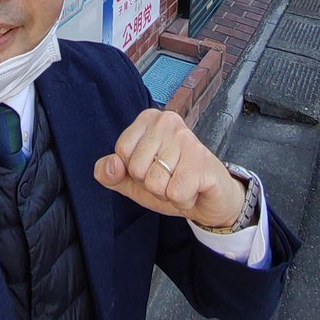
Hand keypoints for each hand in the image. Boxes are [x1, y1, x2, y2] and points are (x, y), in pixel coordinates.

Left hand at [94, 109, 246, 227]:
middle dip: (151, 184)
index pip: (121, 151)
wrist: (209, 200)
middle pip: (136, 168)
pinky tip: (194, 189)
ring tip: (182, 183)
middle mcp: (167, 121)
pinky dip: (183, 200)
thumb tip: (111, 164)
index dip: (134, 171)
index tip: (153, 168)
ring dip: (168, 193)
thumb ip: (110, 173)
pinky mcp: (202, 161)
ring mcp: (187, 138)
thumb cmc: (170, 183)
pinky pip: (175, 193)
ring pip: (155, 183)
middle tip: (171, 177)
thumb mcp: (132, 181)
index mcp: (148, 119)